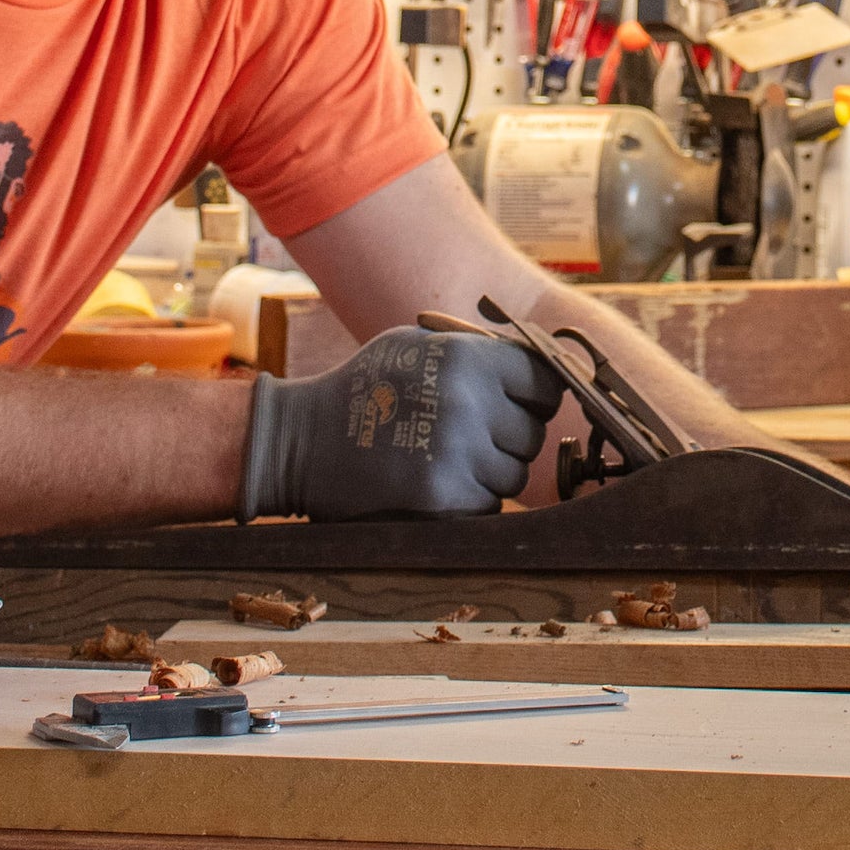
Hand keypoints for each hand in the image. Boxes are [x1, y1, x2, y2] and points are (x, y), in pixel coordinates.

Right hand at [239, 328, 565, 520]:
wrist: (304, 441)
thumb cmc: (365, 387)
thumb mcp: (417, 344)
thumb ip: (478, 351)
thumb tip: (542, 366)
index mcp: (467, 359)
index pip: (545, 383)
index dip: (536, 398)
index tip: (521, 406)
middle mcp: (469, 403)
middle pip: (531, 434)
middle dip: (508, 439)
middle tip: (472, 438)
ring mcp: (458, 454)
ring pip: (513, 475)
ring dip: (490, 473)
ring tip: (448, 460)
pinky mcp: (444, 498)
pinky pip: (488, 505)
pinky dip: (470, 500)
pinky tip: (435, 483)